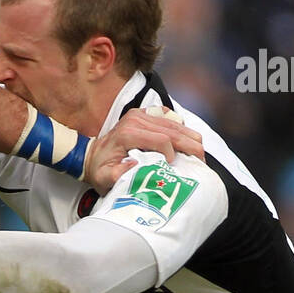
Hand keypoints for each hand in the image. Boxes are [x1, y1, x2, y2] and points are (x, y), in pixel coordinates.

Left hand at [83, 106, 204, 194]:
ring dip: (190, 138)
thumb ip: (117, 174)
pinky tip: (186, 143)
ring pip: (176, 123)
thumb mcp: (103, 178)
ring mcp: (142, 115)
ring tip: (199, 154)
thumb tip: (136, 165)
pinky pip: (171, 118)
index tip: (175, 168)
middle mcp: (135, 119)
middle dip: (191, 146)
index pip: (162, 139)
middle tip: (201, 161)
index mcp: (127, 133)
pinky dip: (182, 130)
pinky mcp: (146, 114)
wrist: (92, 155)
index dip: (174, 153)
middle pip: (173, 130)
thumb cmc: (100, 169)